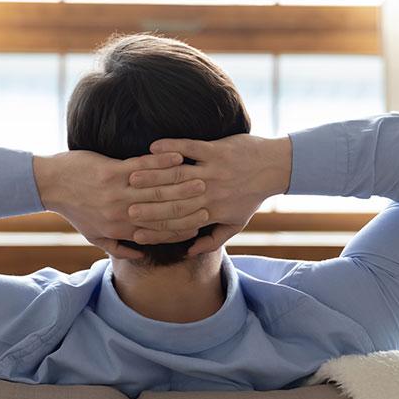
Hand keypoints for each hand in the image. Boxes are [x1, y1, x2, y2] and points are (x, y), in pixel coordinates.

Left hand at [33, 150, 209, 259]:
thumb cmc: (74, 210)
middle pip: (163, 211)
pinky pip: (142, 167)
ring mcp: (116, 192)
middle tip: (209, 198)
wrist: (51, 185)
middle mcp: (121, 214)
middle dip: (188, 205)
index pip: (159, 233)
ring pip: (156, 189)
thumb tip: (142, 256)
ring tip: (201, 177)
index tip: (201, 222)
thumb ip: (119, 248)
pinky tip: (177, 155)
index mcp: (120, 230)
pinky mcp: (111, 171)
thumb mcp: (94, 236)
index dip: (182, 229)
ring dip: (181, 182)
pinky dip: (161, 161)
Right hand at [126, 134, 291, 256]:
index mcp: (213, 213)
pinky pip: (190, 148)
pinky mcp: (217, 150)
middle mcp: (212, 194)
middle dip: (147, 204)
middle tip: (123, 205)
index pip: (178, 224)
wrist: (275, 167)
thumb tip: (188, 252)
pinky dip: (171, 147)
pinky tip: (152, 146)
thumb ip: (212, 240)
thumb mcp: (236, 223)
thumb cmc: (252, 196)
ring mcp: (214, 170)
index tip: (134, 231)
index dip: (155, 229)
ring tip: (131, 177)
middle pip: (173, 201)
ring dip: (153, 176)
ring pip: (178, 176)